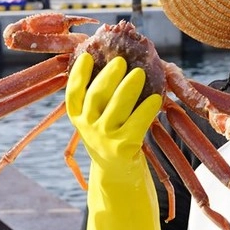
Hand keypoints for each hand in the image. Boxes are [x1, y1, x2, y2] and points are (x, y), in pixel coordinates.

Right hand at [66, 53, 161, 171]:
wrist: (118, 174)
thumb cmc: (112, 137)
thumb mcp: (100, 120)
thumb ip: (103, 99)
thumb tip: (119, 64)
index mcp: (78, 117)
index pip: (73, 93)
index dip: (79, 73)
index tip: (87, 55)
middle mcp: (87, 127)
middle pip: (96, 96)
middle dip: (109, 76)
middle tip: (121, 61)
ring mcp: (104, 138)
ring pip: (116, 107)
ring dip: (129, 88)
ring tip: (139, 73)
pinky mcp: (123, 148)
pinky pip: (137, 123)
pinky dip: (147, 109)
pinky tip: (156, 98)